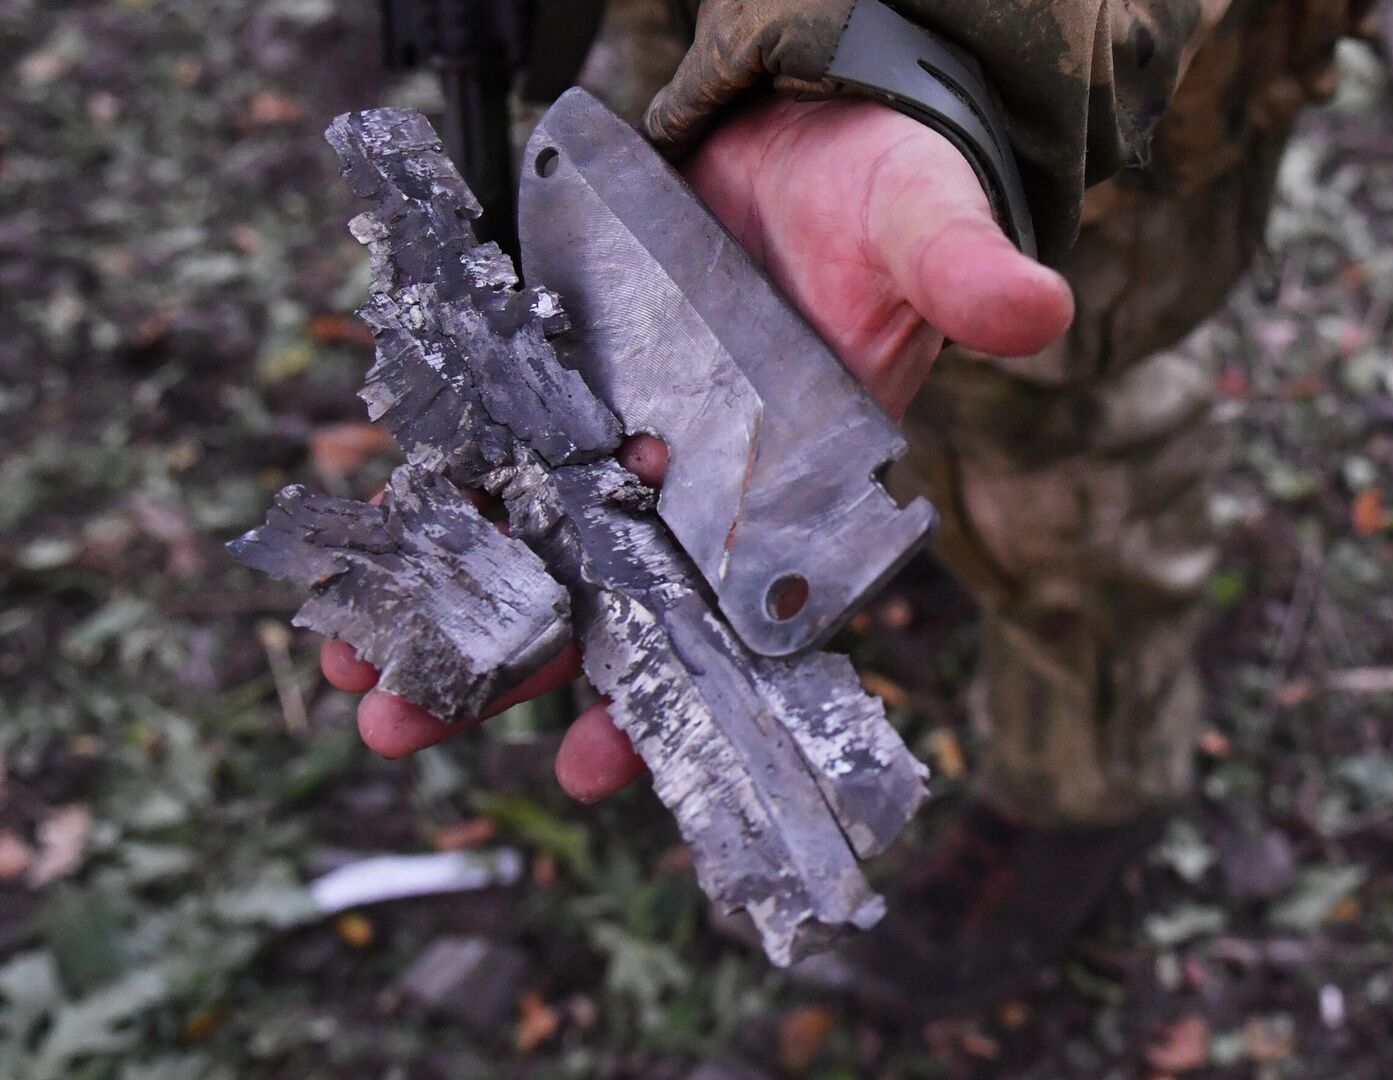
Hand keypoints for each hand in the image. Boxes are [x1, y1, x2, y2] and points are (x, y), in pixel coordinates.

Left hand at [321, 94, 1073, 800]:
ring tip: (355, 673)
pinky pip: (490, 448)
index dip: (667, 696)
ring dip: (448, 602)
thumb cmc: (882, 191)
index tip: (597, 760)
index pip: (733, 623)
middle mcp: (706, 490)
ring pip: (534, 540)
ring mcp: (627, 439)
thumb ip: (961, 272)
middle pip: (608, 602)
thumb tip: (1037, 306)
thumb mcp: (922, 224)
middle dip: (514, 667)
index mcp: (796, 495)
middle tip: (410, 728)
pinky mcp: (568, 380)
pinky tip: (359, 535)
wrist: (807, 127)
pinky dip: (428, 492)